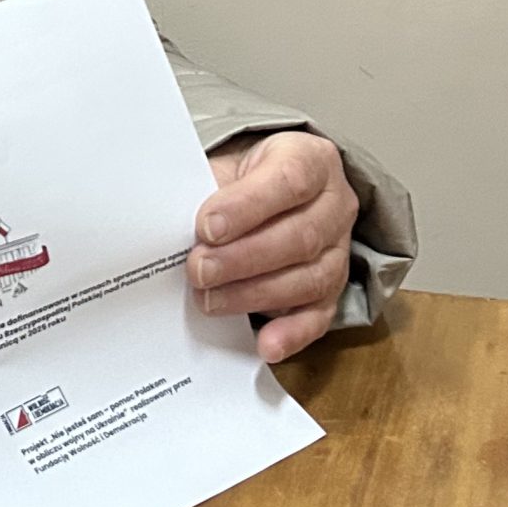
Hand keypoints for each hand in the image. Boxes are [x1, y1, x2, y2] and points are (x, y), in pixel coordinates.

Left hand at [191, 131, 357, 362]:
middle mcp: (334, 205)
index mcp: (310, 160)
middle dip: (243, 258)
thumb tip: (169, 222)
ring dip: (255, 294)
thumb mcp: (227, 165)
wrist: (269, 191)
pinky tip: (266, 345)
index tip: (206, 227)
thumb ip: (207, 189)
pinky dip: (292, 334)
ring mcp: (338, 250)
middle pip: (300, 236)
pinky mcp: (333, 290)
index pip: (288, 180)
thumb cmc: (244, 178)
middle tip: (199, 270)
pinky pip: (319, 316)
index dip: (247, 206)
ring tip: (210, 300)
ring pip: (309, 279)